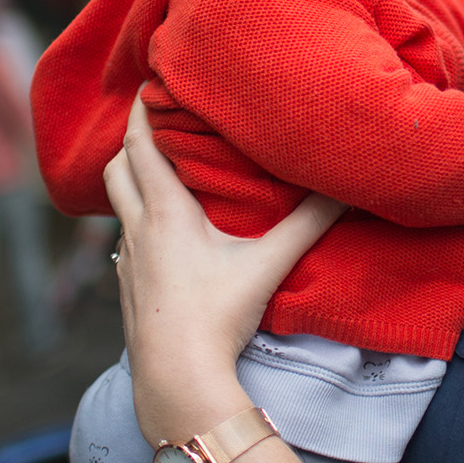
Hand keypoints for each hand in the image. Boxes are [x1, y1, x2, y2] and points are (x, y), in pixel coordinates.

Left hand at [107, 97, 343, 444]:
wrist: (177, 379)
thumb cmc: (218, 317)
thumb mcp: (268, 265)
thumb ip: (309, 224)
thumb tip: (346, 188)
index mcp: (165, 212)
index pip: (140, 145)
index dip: (140, 110)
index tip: (148, 83)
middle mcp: (137, 229)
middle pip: (117, 168)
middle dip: (129, 139)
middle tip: (150, 119)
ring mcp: (126, 261)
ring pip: (118, 205)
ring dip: (130, 180)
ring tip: (153, 169)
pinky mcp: (126, 288)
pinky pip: (123, 240)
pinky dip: (134, 220)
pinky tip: (156, 232)